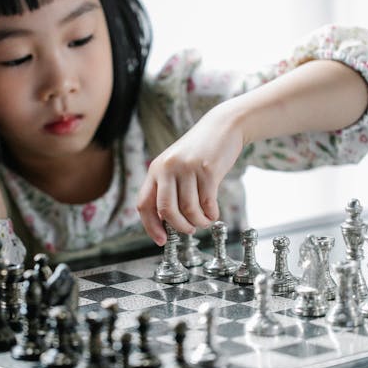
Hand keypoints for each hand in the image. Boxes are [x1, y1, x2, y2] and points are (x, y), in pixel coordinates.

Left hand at [137, 103, 243, 244]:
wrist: (223, 126)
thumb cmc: (199, 150)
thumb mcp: (176, 165)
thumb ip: (168, 187)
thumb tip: (167, 220)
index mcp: (156, 169)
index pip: (144, 204)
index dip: (151, 226)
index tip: (161, 240)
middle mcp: (168, 168)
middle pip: (166, 210)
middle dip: (178, 227)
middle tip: (189, 230)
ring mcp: (188, 168)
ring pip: (189, 209)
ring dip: (198, 222)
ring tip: (204, 221)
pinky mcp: (208, 170)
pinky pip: (207, 203)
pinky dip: (211, 214)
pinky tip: (214, 214)